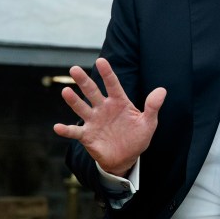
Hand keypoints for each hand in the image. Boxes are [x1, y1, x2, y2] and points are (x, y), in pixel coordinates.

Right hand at [53, 57, 165, 176]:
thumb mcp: (148, 123)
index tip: (101, 60)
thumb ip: (153, 107)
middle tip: (74, 69)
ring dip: (73, 100)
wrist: (126, 158)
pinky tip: (57, 127)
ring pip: (82, 108)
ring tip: (66, 91)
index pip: (113, 85)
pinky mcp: (87, 135)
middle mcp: (104, 108)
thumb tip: (162, 90)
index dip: (107, 73)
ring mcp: (94, 121)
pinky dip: (66, 130)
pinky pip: (75, 132)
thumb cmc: (137, 137)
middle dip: (84, 81)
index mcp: (119, 102)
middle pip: (92, 92)